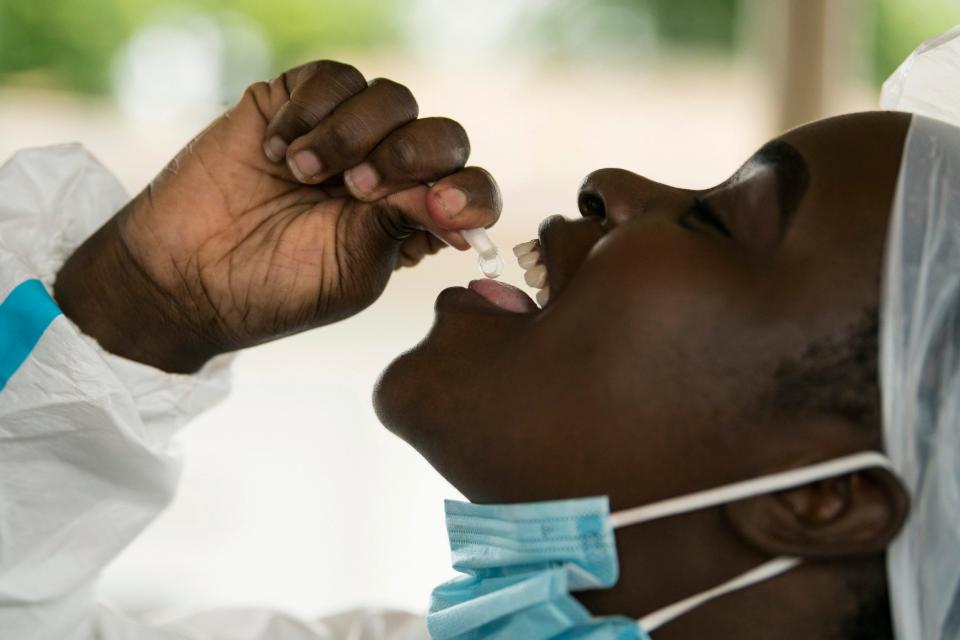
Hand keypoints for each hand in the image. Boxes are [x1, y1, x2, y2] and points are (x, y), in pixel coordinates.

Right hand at [55, 61, 500, 371]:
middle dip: (410, 154)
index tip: (443, 208)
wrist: (185, 273)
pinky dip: (311, 109)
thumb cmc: (275, 287)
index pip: (470, 190)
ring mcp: (344, 136)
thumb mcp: (355, 270)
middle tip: (359, 187)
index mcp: (411, 222)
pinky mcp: (297, 105)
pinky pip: (334, 77)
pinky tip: (276, 150)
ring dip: (352, 133)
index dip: (471, 192)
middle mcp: (388, 174)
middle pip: (441, 134)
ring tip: (303, 173)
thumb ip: (407, 225)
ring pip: (392, 98)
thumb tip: (457, 198)